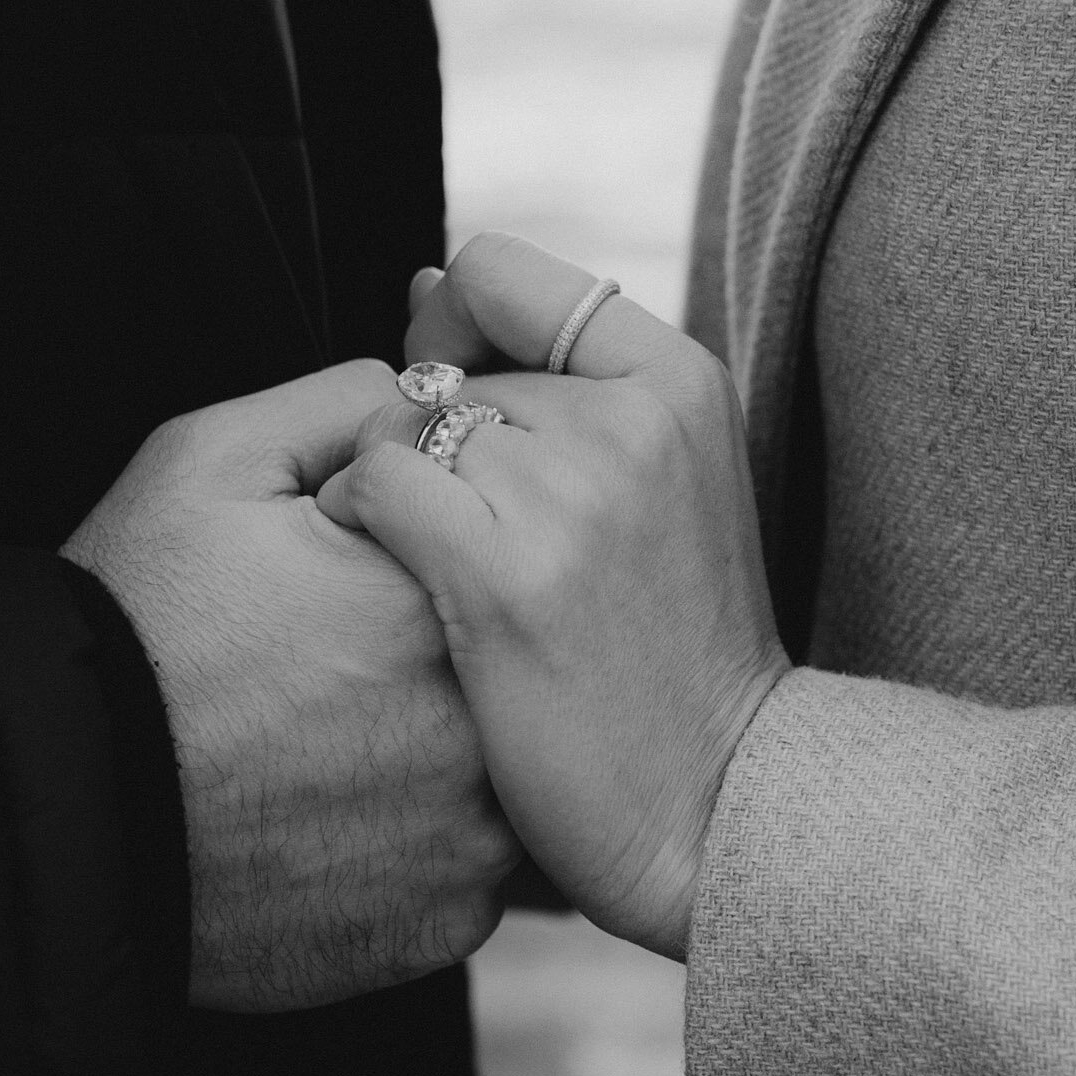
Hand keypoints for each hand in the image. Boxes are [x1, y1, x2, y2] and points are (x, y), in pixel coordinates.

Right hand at [61, 361, 518, 1012]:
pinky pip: (464, 869)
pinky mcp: (440, 926)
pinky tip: (333, 814)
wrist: (63, 806)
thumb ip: (347, 403)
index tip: (354, 573)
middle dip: (439, 653)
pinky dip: (414, 842)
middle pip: (505, 665)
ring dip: (440, 752)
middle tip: (335, 662)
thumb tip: (432, 402)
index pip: (492, 550)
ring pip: (501, 773)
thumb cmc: (131, 629)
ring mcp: (469, 843)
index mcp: (440, 600)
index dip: (417, 553)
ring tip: (331, 739)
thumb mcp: (214, 460)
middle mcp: (481, 729)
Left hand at [317, 236, 788, 962]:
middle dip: (432, 443)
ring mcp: (569, 491)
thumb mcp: (664, 481)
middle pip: (446, 369)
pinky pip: (374, 483)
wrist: (717, 802)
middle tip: (480, 540)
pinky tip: (399, 586)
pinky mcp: (502, 569)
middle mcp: (629, 418)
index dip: (450, 330)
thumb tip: (423, 288)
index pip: (502, 273)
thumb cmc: (668, 648)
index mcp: (679, 381)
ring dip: (390, 494)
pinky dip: (358, 525)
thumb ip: (560, 379)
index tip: (455, 400)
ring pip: (401, 425)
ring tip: (443, 576)